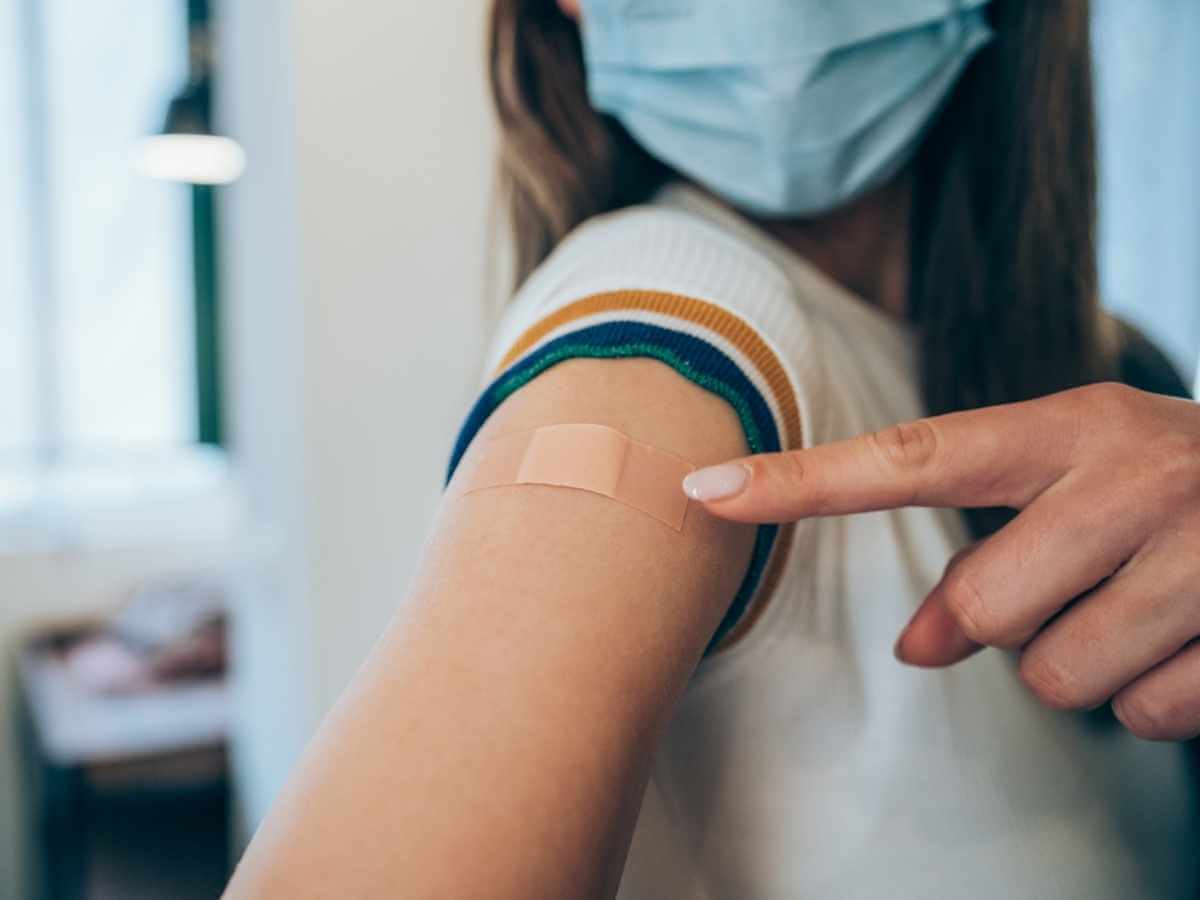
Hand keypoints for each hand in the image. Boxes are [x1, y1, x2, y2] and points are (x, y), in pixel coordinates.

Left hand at [683, 383, 1199, 740]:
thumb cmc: (1168, 492)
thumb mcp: (1080, 489)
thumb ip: (991, 550)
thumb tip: (918, 647)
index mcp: (1069, 426)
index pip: (908, 456)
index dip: (799, 482)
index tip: (704, 493)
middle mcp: (1132, 473)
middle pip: (983, 611)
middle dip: (1005, 626)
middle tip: (1071, 588)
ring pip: (1058, 678)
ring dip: (1081, 667)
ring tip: (1137, 610)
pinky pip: (1145, 716)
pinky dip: (1155, 698)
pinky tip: (1191, 640)